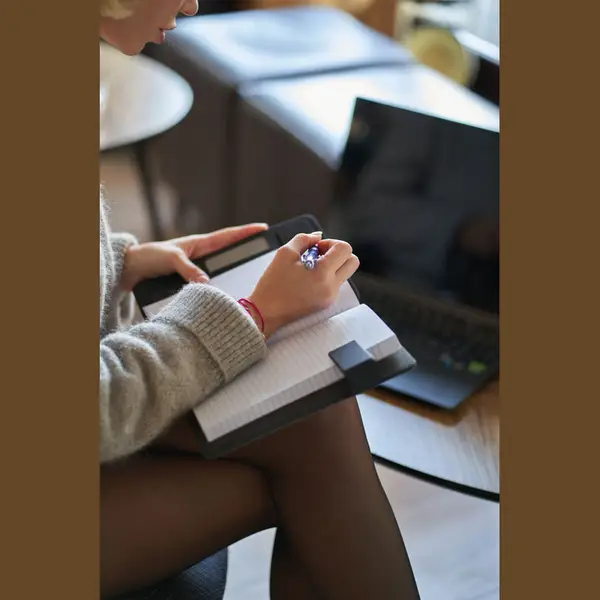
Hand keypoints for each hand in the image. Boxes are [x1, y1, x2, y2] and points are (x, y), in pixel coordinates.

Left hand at [121, 223, 267, 290]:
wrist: (131, 270)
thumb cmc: (149, 257)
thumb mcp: (170, 259)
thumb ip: (188, 269)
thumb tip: (206, 282)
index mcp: (199, 244)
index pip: (227, 236)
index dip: (245, 232)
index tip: (262, 228)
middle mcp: (201, 256)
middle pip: (229, 254)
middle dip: (247, 253)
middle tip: (266, 255)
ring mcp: (197, 269)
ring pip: (222, 272)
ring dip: (235, 274)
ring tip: (253, 277)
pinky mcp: (191, 281)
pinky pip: (210, 284)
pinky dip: (220, 288)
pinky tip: (227, 296)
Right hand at [247, 232, 359, 337]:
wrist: (266, 312)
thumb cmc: (273, 283)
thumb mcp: (285, 253)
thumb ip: (305, 239)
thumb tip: (319, 236)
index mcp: (323, 273)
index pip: (345, 249)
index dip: (331, 243)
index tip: (315, 248)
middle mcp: (332, 286)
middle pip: (352, 261)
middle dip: (338, 253)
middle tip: (318, 255)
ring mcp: (331, 297)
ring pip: (345, 273)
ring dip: (332, 265)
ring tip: (310, 267)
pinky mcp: (326, 304)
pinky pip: (336, 284)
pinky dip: (327, 276)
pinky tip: (308, 278)